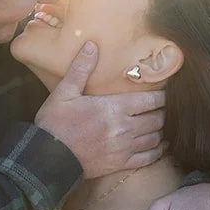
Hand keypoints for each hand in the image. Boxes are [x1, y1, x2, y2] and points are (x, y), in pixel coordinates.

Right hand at [35, 42, 166, 177]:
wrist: (47, 157)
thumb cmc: (55, 123)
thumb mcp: (64, 92)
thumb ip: (81, 68)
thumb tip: (92, 45)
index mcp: (115, 108)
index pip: (151, 100)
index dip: (161, 96)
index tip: (162, 93)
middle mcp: (124, 128)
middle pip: (157, 119)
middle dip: (161, 112)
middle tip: (159, 108)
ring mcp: (124, 148)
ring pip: (155, 137)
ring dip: (159, 130)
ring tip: (157, 124)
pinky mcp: (120, 164)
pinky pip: (148, 158)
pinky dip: (157, 151)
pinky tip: (158, 145)